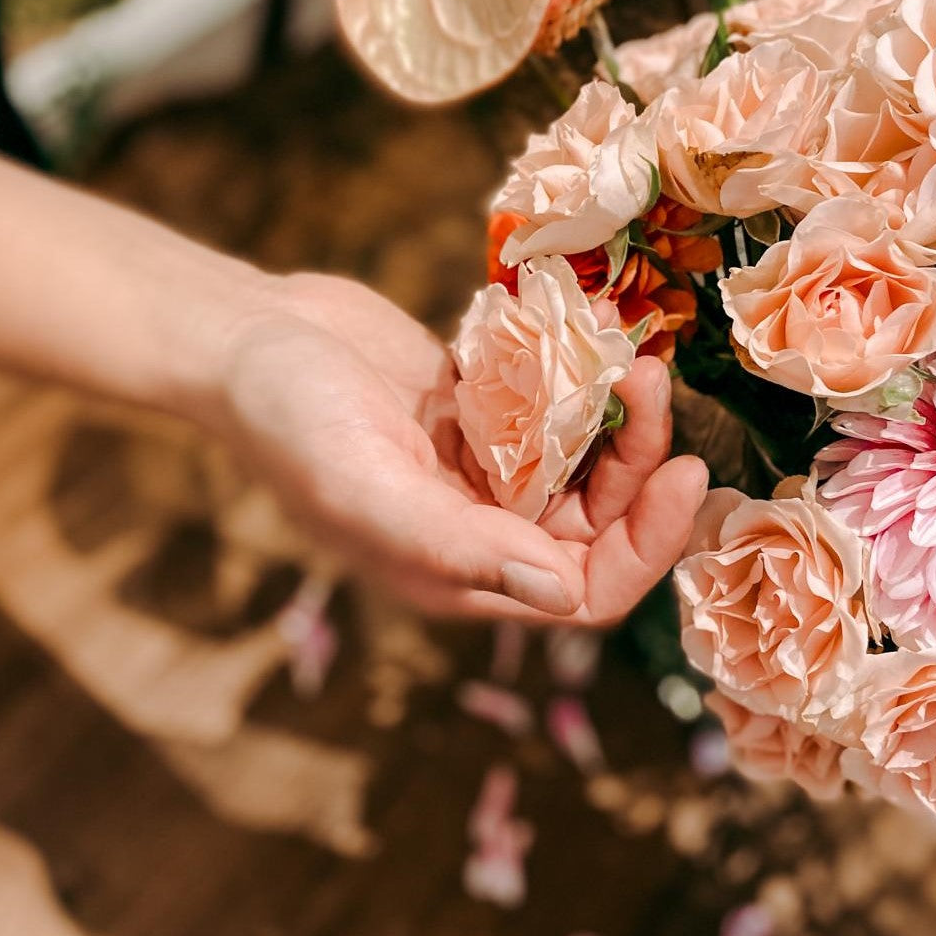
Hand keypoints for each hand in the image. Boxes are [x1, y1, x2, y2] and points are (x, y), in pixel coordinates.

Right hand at [212, 274, 708, 623]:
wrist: (250, 338)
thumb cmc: (291, 421)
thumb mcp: (368, 490)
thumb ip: (461, 547)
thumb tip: (567, 597)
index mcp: (458, 571)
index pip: (585, 589)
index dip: (646, 546)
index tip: (685, 474)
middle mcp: (480, 528)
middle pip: (598, 521)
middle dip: (640, 463)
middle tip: (651, 385)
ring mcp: (483, 467)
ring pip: (584, 462)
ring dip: (618, 417)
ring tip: (630, 357)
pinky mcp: (480, 411)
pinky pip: (554, 407)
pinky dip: (580, 379)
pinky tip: (591, 337)